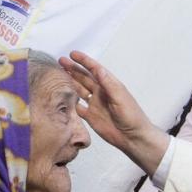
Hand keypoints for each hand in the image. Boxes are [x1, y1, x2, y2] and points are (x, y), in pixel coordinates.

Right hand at [59, 51, 169, 174]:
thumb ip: (109, 85)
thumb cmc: (132, 116)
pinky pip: (77, 107)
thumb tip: (99, 70)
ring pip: (79, 90)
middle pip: (84, 78)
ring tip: (58, 75)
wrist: (133, 138)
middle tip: (60, 61)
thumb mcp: (121, 98)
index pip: (94, 70)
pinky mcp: (91, 116)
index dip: (84, 61)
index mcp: (109, 85)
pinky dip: (69, 102)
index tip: (73, 54)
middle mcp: (101, 93)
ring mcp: (95, 104)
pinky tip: (61, 97)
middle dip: (72, 69)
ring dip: (69, 82)